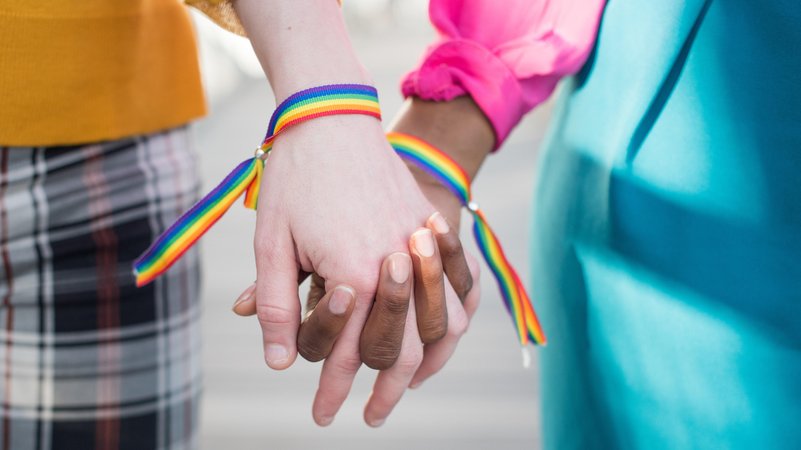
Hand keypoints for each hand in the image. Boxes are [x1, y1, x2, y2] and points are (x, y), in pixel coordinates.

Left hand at [252, 115, 454, 425]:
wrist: (332, 117)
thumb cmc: (295, 179)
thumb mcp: (272, 243)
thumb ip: (274, 304)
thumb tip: (280, 363)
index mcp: (351, 273)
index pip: (347, 353)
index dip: (334, 391)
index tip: (323, 416)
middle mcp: (394, 268)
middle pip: (400, 350)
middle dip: (381, 392)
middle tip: (369, 416)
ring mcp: (419, 249)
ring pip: (439, 327)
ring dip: (424, 365)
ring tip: (405, 389)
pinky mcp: (431, 231)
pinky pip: (457, 291)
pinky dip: (450, 324)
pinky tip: (438, 339)